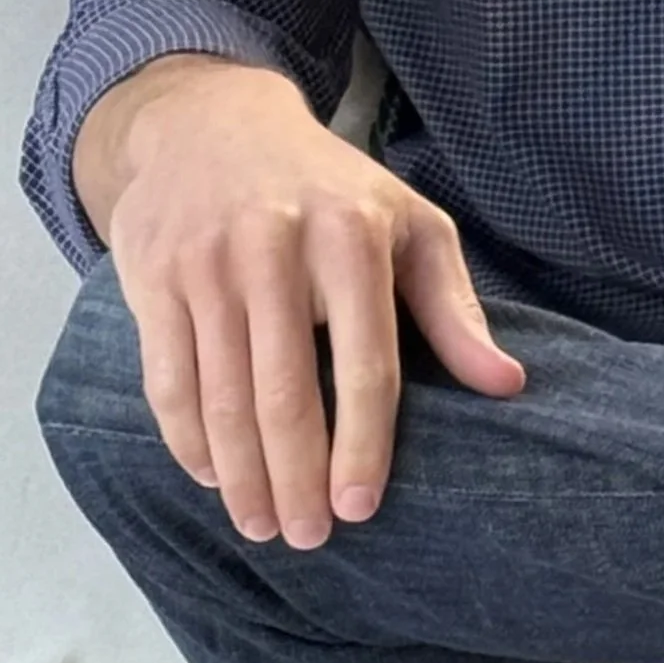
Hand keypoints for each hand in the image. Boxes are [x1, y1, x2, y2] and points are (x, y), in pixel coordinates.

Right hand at [78, 55, 524, 547]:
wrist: (213, 125)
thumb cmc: (330, 190)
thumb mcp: (409, 225)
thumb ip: (454, 309)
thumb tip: (508, 385)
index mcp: (353, 237)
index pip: (365, 364)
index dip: (363, 446)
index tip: (360, 509)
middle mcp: (276, 248)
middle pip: (284, 394)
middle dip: (296, 480)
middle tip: (308, 538)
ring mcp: (208, 263)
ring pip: (222, 397)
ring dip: (241, 477)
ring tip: (262, 525)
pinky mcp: (155, 278)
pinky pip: (168, 381)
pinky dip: (189, 442)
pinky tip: (212, 478)